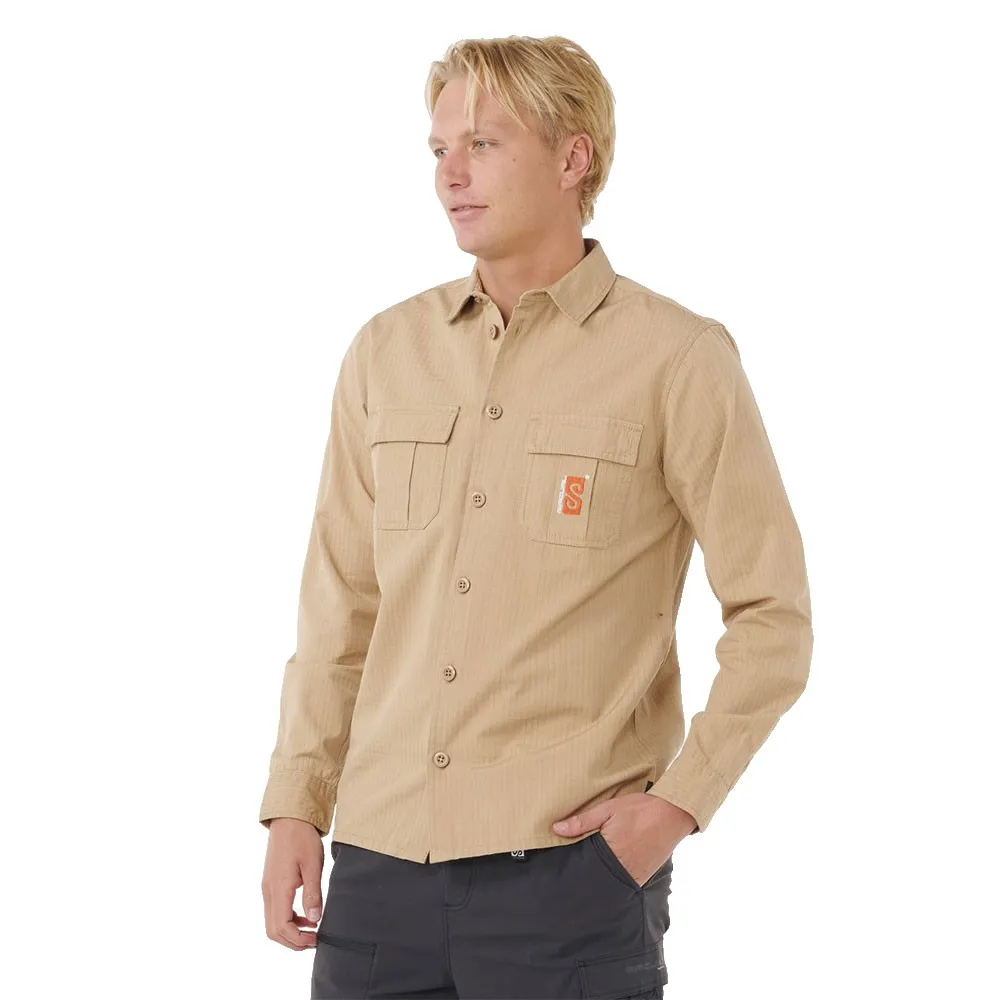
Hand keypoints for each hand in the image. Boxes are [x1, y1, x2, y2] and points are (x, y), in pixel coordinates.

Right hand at [262, 817, 324, 949]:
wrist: (289, 818)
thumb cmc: (301, 838)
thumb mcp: (313, 865)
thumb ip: (312, 894)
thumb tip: (314, 919)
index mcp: (278, 888)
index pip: (281, 927)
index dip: (298, 939)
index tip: (316, 939)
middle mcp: (268, 891)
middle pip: (273, 930)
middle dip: (292, 941)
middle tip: (314, 940)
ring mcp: (267, 888)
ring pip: (272, 922)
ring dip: (290, 932)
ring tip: (311, 930)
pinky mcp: (270, 883)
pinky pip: (274, 910)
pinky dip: (287, 919)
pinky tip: (304, 915)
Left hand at [551, 792, 696, 886]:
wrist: (674, 813)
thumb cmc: (640, 809)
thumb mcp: (608, 809)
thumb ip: (582, 821)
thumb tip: (556, 828)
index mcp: (610, 854)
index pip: (583, 866)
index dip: (574, 865)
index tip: (564, 867)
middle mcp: (623, 871)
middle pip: (596, 877)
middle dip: (587, 873)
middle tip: (578, 869)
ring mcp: (635, 878)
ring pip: (610, 881)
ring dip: (602, 874)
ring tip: (596, 866)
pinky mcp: (644, 878)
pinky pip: (624, 881)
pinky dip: (617, 875)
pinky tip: (614, 864)